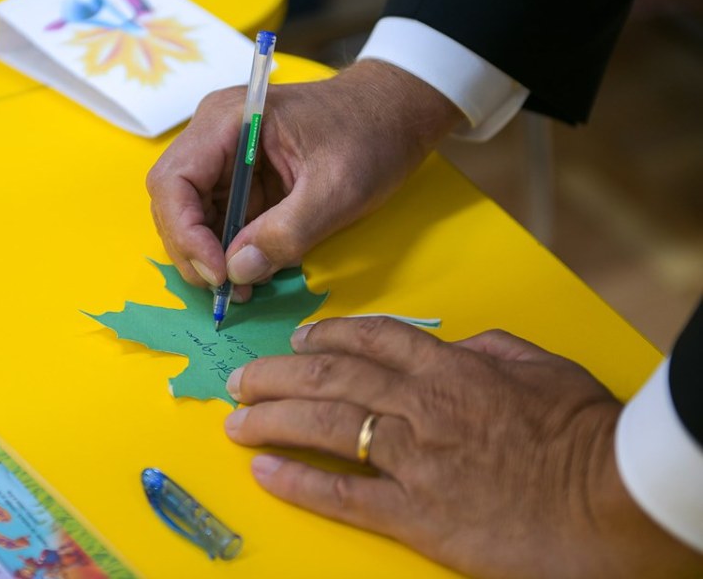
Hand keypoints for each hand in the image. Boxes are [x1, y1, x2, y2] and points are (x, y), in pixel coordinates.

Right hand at [146, 61, 462, 300]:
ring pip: (191, 214)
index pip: (174, 180)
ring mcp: (225, 156)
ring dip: (209, 256)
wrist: (395, 114)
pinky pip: (218, 219)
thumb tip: (237, 272)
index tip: (219, 272)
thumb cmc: (371, 136)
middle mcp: (215, 134)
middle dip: (193, 250)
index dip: (185, 232)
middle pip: (174, 200)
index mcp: (230, 120)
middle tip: (226, 290)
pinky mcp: (241, 178)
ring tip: (239, 289)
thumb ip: (287, 232)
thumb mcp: (337, 190)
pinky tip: (250, 272)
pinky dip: (228, 250)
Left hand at [223, 317, 702, 577]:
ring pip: (326, 425)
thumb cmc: (584, 433)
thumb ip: (490, 348)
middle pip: (332, 377)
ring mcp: (415, 458)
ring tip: (236, 418)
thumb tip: (455, 343)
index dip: (327, 335)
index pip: (373, 338)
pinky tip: (265, 471)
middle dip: (279, 373)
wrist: (611, 500)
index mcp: (451, 368)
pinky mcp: (417, 512)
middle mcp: (421, 405)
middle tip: (243, 378)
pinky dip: (299, 481)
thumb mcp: (541, 367)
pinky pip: (345, 494)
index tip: (299, 338)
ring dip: (273, 418)